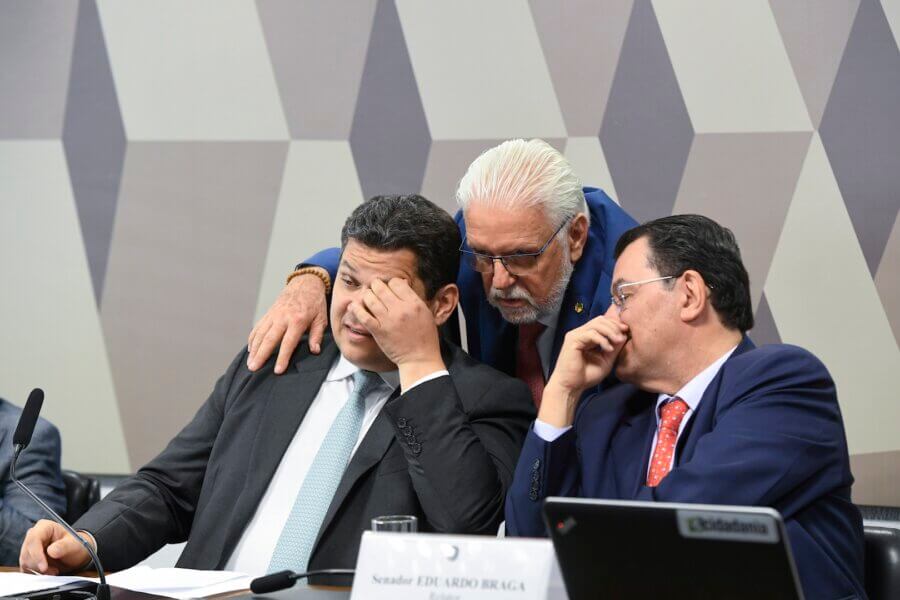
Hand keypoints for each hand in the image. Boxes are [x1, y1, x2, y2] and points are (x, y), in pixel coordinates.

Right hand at [19, 520, 91, 574]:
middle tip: (54, 571)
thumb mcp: (74, 544)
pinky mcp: (27, 558)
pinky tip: (48, 572)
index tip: (44, 567)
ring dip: (38, 570)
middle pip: (27, 553)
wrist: (74, 554)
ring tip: (54, 571)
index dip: (36, 554)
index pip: (34, 539)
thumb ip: (64, 546)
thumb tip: (51, 551)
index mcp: (44, 526)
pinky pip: (26, 569)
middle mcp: (33, 535)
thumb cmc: (74, 545)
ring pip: (25, 562)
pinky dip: (36, 573)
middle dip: (39, 565)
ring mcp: (29, 547)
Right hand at [247, 272, 328, 373]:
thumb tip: (315, 350)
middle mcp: (282, 318)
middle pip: (269, 339)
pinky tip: (250, 349)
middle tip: (254, 368)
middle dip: (261, 355)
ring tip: (250, 363)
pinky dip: (253, 338)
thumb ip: (317, 335)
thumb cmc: (315, 302)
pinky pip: (258, 327)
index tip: (277, 370)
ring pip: (260, 334)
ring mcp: (273, 315)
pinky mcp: (269, 313)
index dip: (282, 357)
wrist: (305, 282)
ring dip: (254, 349)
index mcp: (297, 320)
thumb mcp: (321, 318)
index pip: (288, 343)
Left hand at [348, 278, 444, 390]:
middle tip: (375, 290)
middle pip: (380, 287)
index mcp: (414, 303)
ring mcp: (388, 320)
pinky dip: (356, 309)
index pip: (396, 282)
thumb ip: (414, 299)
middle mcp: (400, 309)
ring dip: (366, 296)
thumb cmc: (425, 338)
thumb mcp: (426, 314)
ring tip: (367, 298)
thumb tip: (402, 284)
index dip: (391, 284)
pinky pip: (363, 315)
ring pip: (370, 298)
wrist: (420, 359)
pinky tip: (354, 306)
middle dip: (376, 287)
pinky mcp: (378, 331)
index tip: (389, 289)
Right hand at [539, 306, 627, 426]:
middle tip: (622, 336)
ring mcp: (575, 336)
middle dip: (613, 326)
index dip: (614, 324)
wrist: (571, 387)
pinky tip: (608, 349)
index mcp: (586, 336)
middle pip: (599, 320)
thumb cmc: (586, 376)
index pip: (601, 322)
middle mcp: (580, 333)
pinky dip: (602, 340)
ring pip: (596, 325)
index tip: (626, 330)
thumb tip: (623, 336)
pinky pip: (590, 334)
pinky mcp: (572, 341)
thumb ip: (614, 348)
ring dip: (610, 331)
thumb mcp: (606, 360)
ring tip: (618, 341)